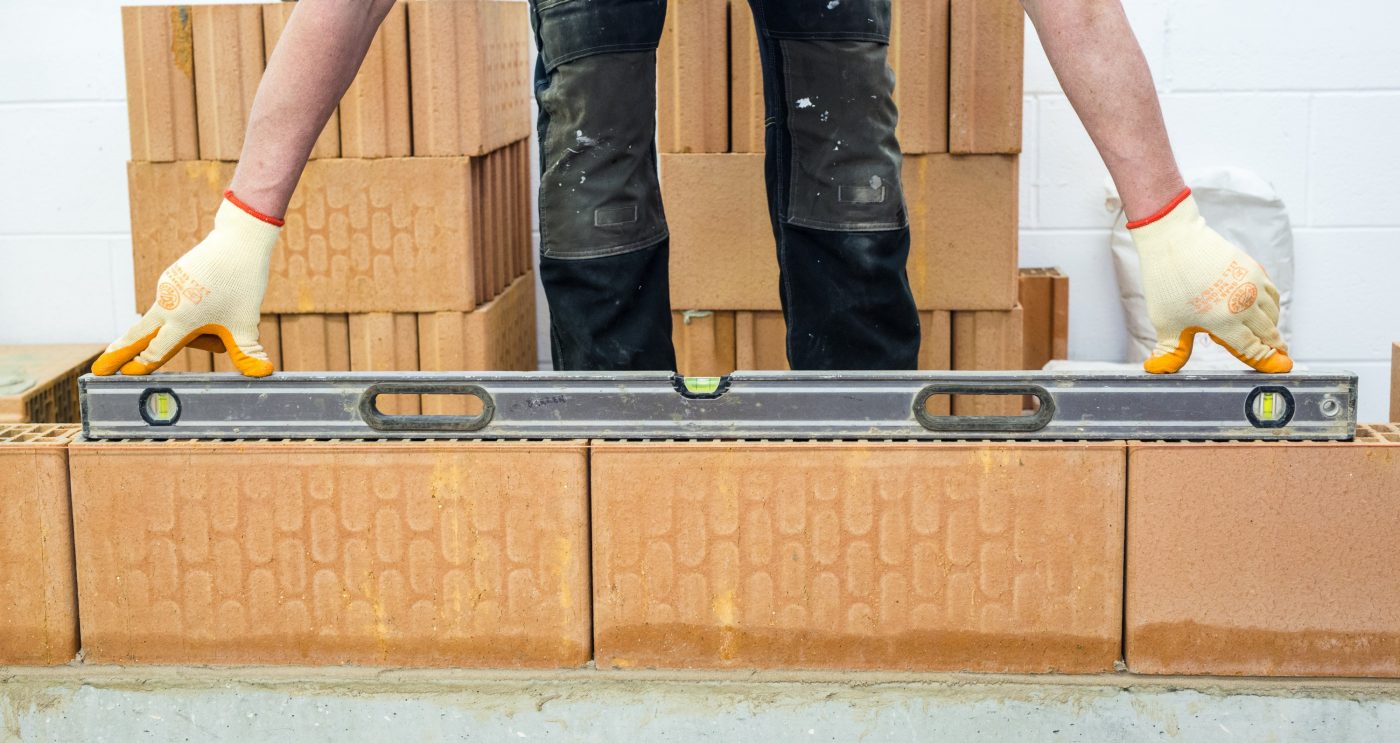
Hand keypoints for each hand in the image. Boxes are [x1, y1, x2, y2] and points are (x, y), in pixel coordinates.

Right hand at [94, 195, 281, 376]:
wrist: (237, 243)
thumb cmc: (242, 285)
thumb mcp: (246, 323)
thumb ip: (247, 352)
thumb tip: (264, 374)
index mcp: (181, 320)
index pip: (156, 350)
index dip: (140, 365)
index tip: (121, 375)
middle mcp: (167, 304)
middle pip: (138, 335)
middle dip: (119, 353)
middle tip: (98, 369)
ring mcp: (166, 289)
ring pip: (169, 319)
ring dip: (189, 329)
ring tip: (225, 308)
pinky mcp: (171, 277)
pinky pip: (177, 303)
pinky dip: (193, 311)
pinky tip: (220, 297)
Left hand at [1130, 191, 1291, 373]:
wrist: (1174, 240)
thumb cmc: (1167, 283)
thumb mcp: (1165, 323)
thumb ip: (1170, 350)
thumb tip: (1159, 368)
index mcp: (1225, 323)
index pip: (1253, 349)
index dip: (1267, 361)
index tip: (1281, 367)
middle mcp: (1245, 305)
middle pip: (1268, 332)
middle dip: (1273, 346)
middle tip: (1278, 354)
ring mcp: (1252, 285)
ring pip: (1273, 313)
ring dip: (1272, 326)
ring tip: (1268, 334)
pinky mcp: (1253, 269)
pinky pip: (1272, 293)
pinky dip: (1272, 305)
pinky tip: (1264, 308)